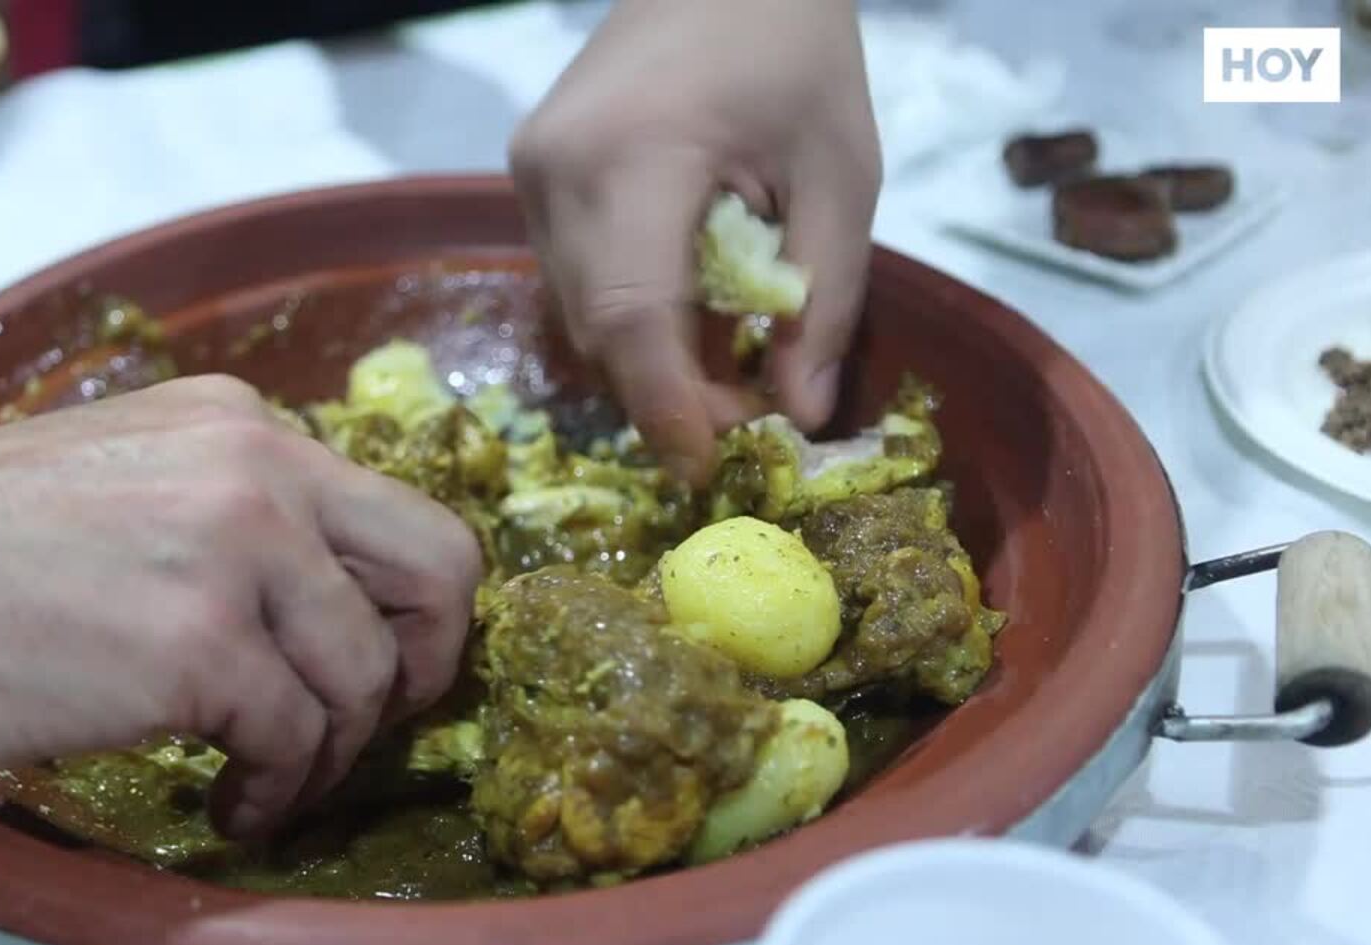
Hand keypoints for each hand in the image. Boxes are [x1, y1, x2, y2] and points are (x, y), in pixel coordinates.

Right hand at [0, 377, 482, 839]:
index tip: (359, 667)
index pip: (393, 511)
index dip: (399, 607)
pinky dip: (276, 794)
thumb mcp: (112, 478)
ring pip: (368, 677)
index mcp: (236, 421)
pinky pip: (296, 741)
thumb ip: (217, 512)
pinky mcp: (201, 645)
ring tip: (264, 788)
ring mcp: (236, 551)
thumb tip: (302, 601)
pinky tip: (230, 810)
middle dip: (426, 665)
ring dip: (329, 755)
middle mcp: (258, 466)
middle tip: (365, 725)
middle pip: (442, 568)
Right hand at [511, 0, 880, 484]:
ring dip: (646, 354)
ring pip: (576, 313)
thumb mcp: (842, 171)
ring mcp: (528, 172)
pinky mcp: (527, 174)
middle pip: (597, 330)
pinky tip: (687, 299)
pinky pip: (570, 275)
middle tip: (748, 410)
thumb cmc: (794, 49)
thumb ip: (823, 298)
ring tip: (727, 351)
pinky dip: (626, 309)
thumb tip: (798, 417)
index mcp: (632, 158)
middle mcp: (554, 171)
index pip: (629, 317)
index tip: (711, 468)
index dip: (667, 407)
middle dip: (668, 391)